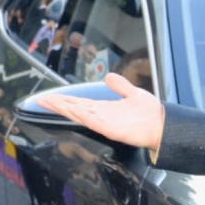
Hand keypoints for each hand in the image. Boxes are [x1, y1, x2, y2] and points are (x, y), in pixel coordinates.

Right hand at [36, 73, 164, 151]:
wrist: (163, 124)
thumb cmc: (150, 113)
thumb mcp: (133, 93)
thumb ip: (120, 86)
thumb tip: (109, 76)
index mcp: (105, 108)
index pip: (80, 102)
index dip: (65, 100)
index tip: (49, 97)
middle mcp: (101, 115)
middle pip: (75, 108)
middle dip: (58, 104)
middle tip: (41, 100)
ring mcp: (104, 122)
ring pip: (79, 114)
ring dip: (64, 108)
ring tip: (49, 102)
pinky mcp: (110, 128)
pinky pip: (92, 121)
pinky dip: (81, 115)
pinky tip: (71, 110)